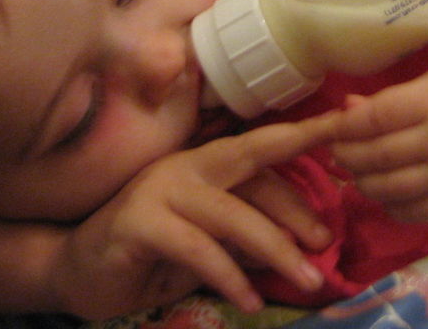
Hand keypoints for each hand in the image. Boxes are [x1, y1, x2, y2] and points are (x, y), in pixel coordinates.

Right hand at [51, 112, 337, 317]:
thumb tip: (309, 239)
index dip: (305, 136)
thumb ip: (250, 232)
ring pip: (230, 214)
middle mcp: (186, 166)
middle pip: (252, 167)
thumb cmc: (152, 253)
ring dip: (273, 248)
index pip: (263, 147)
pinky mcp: (140, 222)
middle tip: (329, 239)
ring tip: (306, 279)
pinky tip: (249, 299)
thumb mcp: (212, 242)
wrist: (78, 271)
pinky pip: (197, 248)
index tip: (349, 127)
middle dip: (296, 198)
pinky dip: (229, 275)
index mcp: (207, 163)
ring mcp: (160, 190)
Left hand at [327, 63, 427, 223]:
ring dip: (362, 183)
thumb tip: (347, 108)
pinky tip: (383, 194)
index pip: (376, 117)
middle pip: (377, 155)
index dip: (344, 125)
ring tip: (355, 172)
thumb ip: (393, 98)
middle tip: (336, 150)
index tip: (330, 126)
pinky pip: (413, 212)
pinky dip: (389, 207)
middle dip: (346, 156)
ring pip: (390, 188)